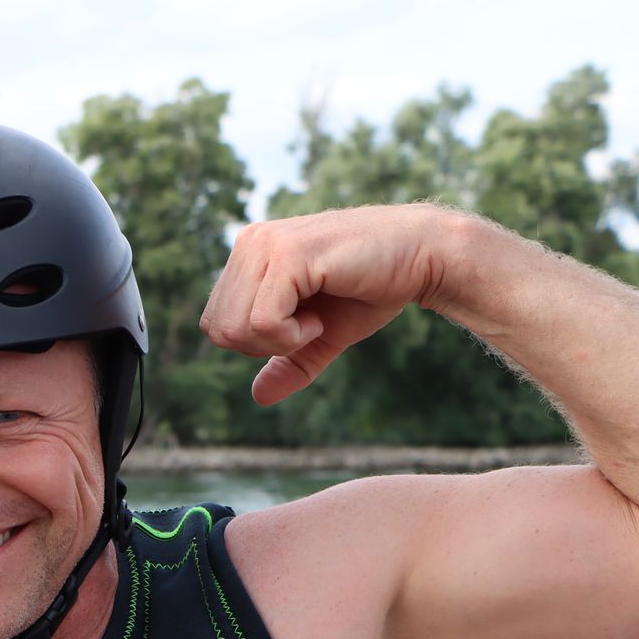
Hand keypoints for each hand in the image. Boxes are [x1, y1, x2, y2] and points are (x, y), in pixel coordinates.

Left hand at [200, 203, 455, 405]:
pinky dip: (291, 336)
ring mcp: (268, 244)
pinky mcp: (290, 253)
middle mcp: (250, 242)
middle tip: (308, 326)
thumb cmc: (373, 290)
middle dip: (264, 345)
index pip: (215, 322)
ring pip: (234, 327)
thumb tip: (258, 397)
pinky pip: (261, 321)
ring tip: (316, 318)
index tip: (300, 325)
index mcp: (249, 254)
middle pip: (218, 329)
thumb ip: (289, 362)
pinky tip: (320, 317)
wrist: (424, 259)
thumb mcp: (323, 336)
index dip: (255, 343)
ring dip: (280, 341)